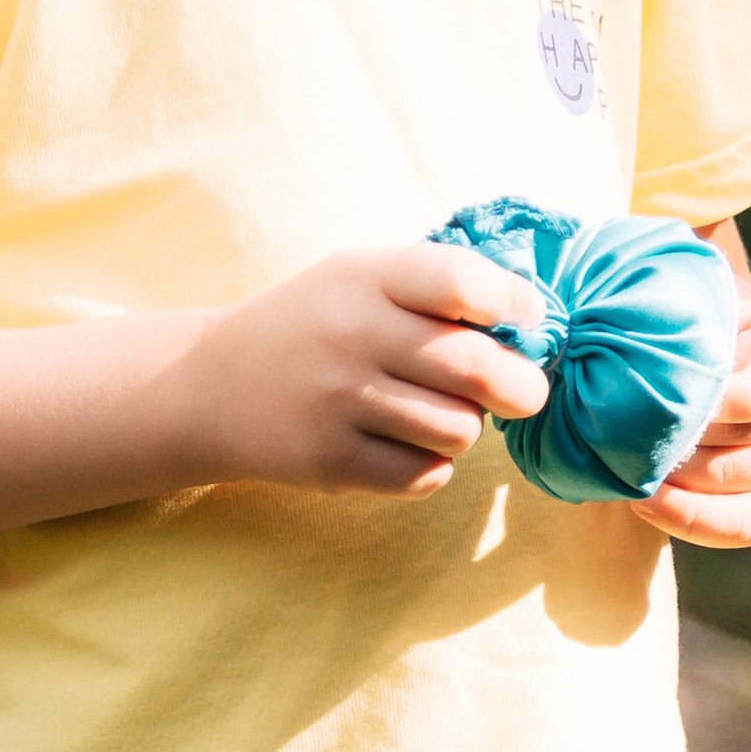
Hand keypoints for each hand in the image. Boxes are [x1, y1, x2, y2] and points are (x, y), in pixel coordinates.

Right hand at [186, 242, 551, 498]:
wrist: (214, 385)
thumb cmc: (317, 325)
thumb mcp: (362, 278)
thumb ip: (438, 287)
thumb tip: (536, 321)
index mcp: (367, 277)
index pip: (460, 281)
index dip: (511, 302)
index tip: (526, 319)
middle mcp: (352, 334)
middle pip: (474, 367)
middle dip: (521, 387)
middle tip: (525, 393)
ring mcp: (339, 401)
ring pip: (459, 429)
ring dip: (468, 427)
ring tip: (442, 414)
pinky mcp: (331, 460)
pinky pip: (425, 474)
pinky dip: (432, 465)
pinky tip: (408, 444)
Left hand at [632, 288, 750, 549]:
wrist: (728, 352)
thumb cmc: (703, 328)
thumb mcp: (700, 311)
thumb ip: (685, 332)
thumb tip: (645, 371)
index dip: (704, 409)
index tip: (655, 408)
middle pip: (749, 441)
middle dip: (683, 444)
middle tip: (627, 440)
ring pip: (741, 483)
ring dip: (681, 480)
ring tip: (633, 469)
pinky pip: (747, 527)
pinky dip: (691, 519)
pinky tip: (647, 504)